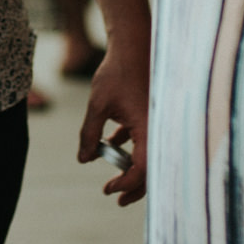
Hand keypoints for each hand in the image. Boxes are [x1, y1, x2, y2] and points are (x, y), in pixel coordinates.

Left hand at [76, 36, 148, 205]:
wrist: (133, 45)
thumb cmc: (116, 72)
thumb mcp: (98, 104)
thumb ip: (90, 134)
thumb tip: (84, 160)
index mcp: (149, 128)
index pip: (143, 170)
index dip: (125, 184)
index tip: (107, 189)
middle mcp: (158, 128)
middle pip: (152, 170)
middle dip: (134, 187)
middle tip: (116, 199)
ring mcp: (157, 122)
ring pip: (149, 155)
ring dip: (131, 167)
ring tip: (113, 179)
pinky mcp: (151, 114)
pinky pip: (145, 139)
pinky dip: (131, 147)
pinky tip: (111, 145)